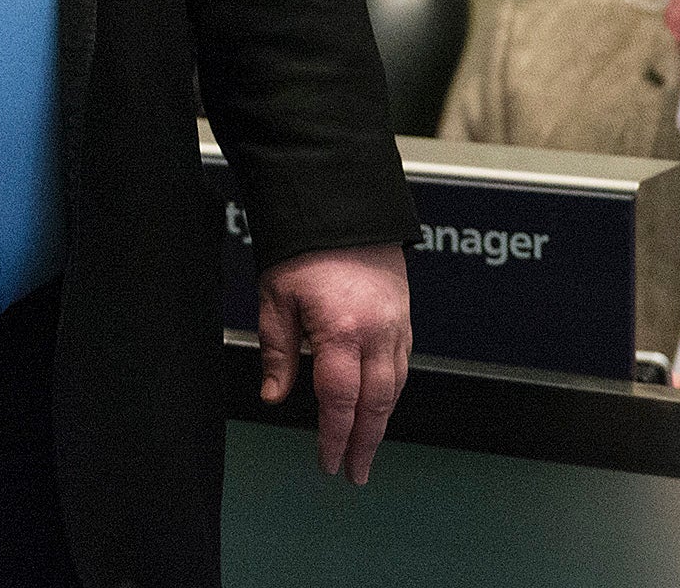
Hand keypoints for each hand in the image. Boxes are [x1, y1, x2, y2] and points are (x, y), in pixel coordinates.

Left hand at [257, 241, 410, 483]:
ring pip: (393, 389)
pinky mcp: (405, 319)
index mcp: (341, 331)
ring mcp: (396, 327)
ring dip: (380, 423)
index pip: (339, 401)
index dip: (334, 437)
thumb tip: (274, 394)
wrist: (342, 208)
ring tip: (364, 448)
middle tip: (354, 472)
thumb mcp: (275, 297)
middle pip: (374, 404)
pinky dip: (390, 393)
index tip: (328, 461)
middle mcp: (377, 334)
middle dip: (364, 443)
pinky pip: (401, 367)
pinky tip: (378, 405)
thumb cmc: (304, 247)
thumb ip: (277, 350)